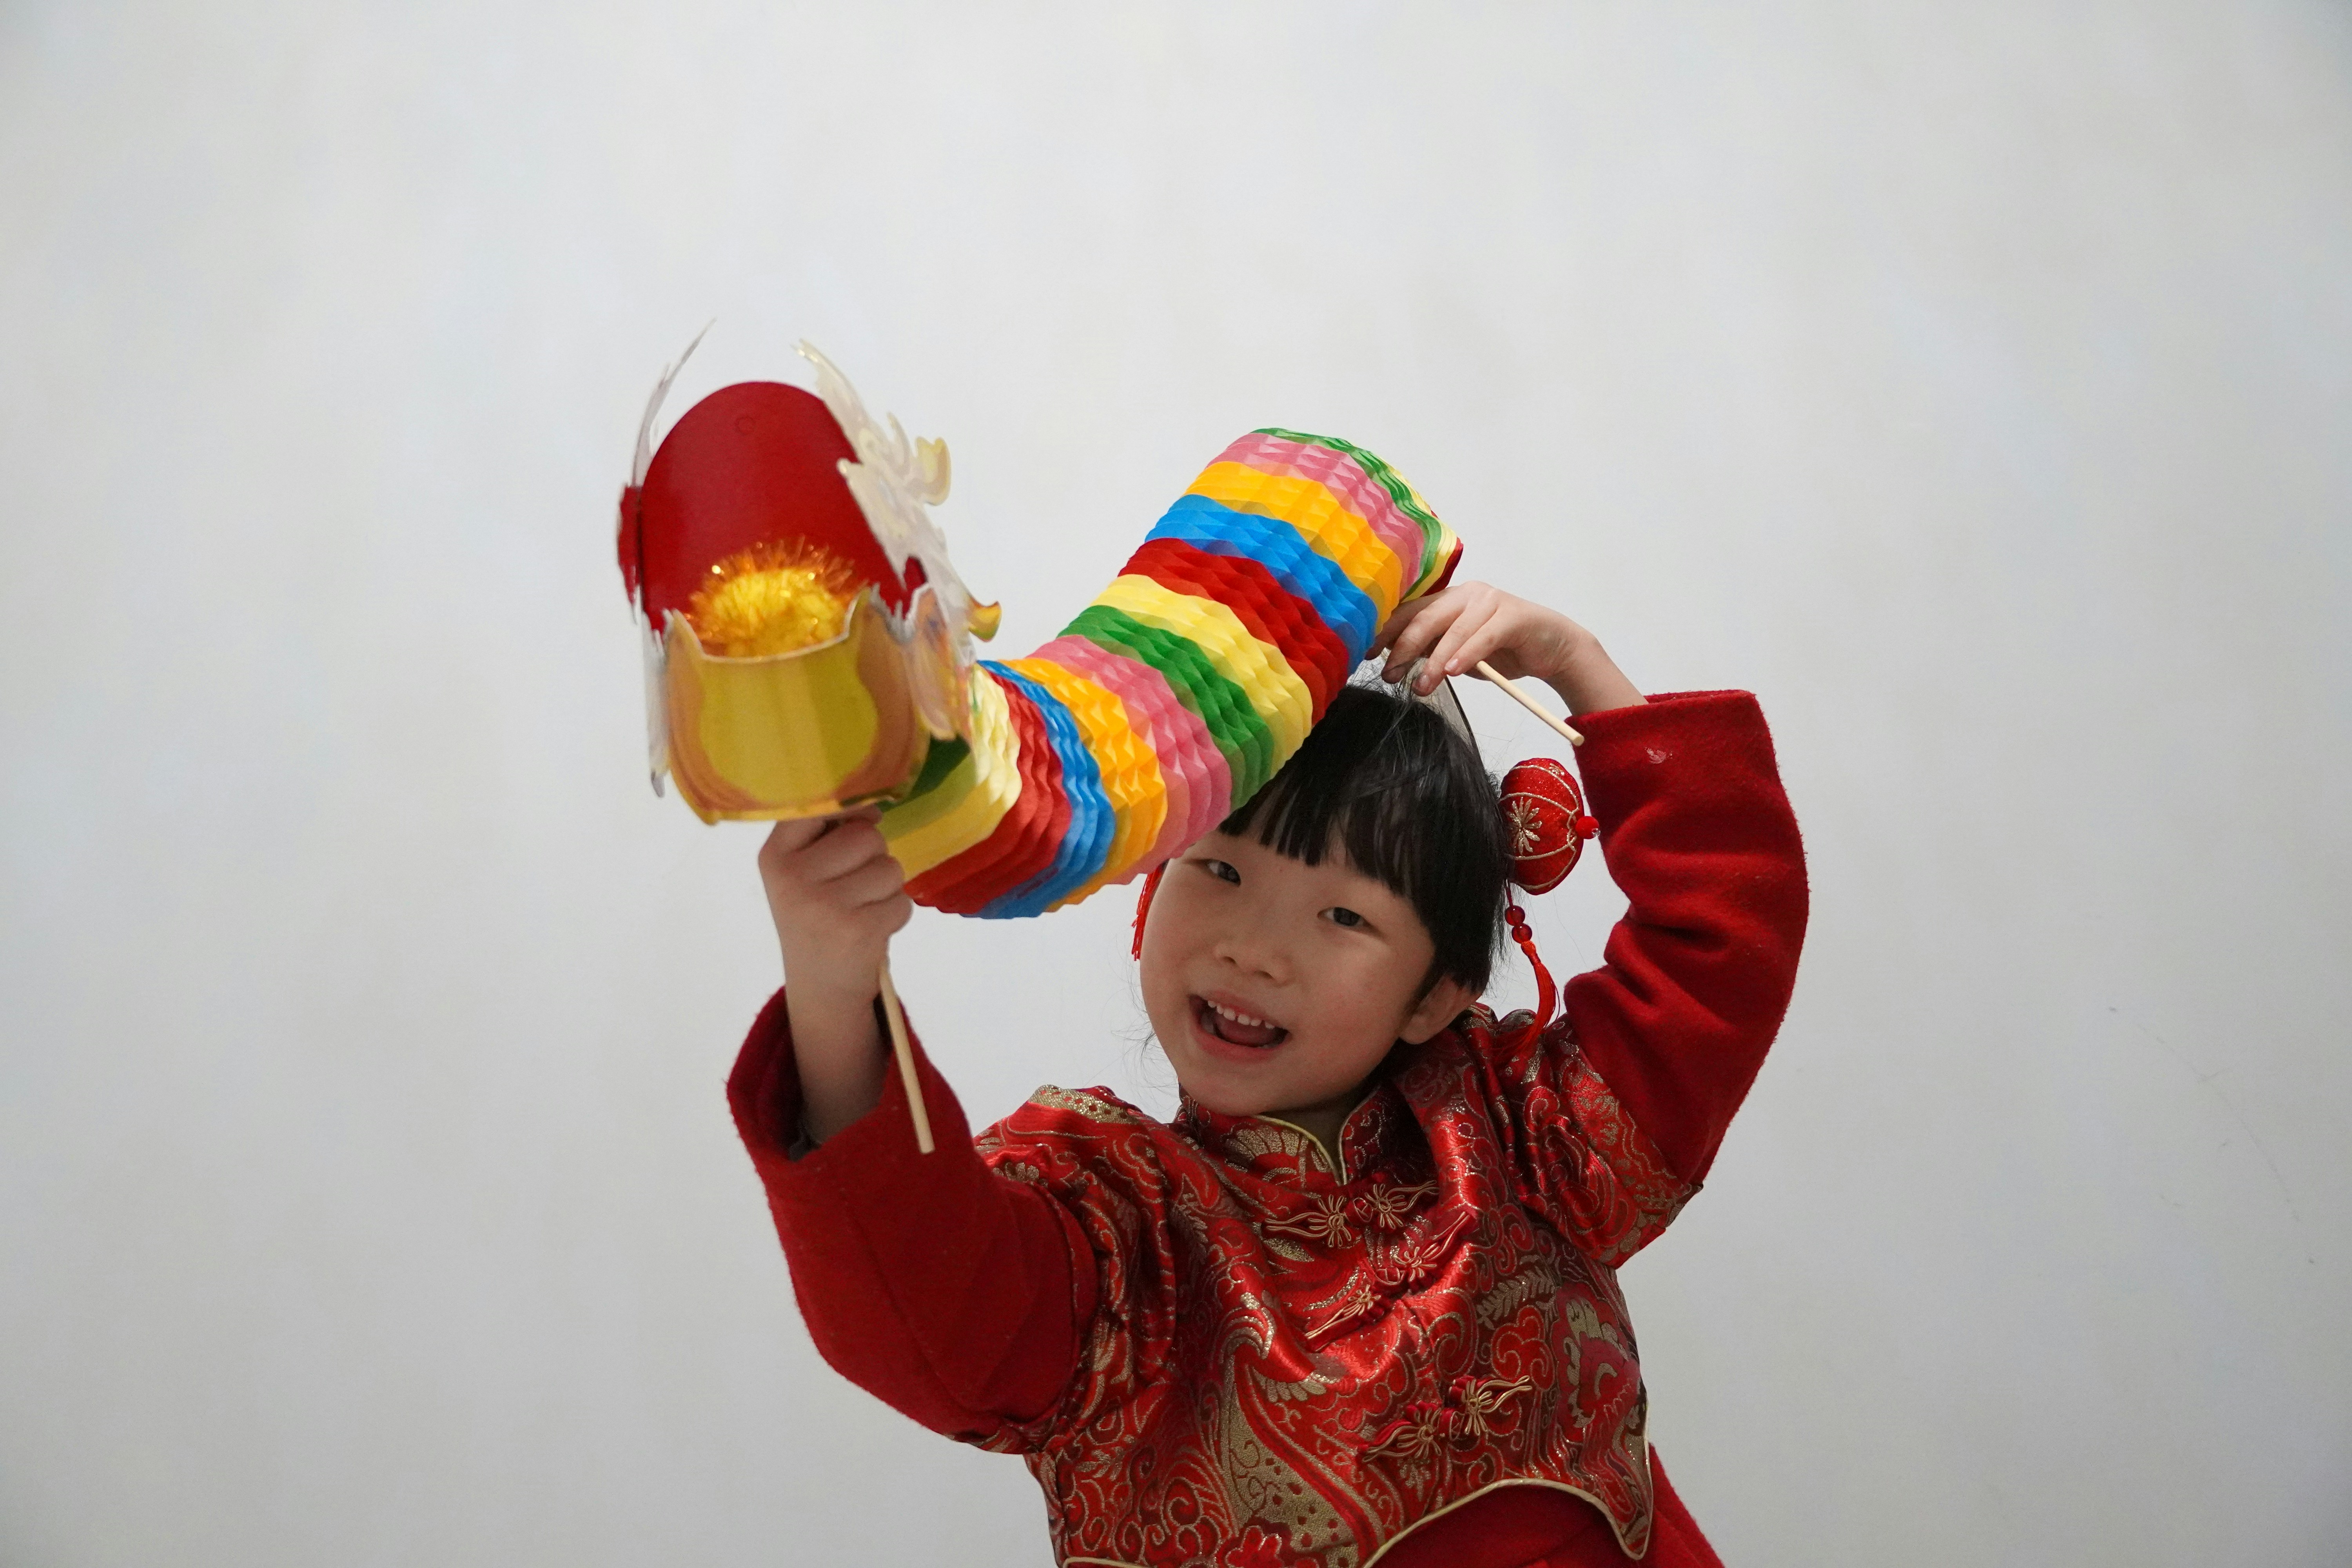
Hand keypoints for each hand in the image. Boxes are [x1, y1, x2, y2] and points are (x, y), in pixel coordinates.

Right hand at [757, 808, 913, 1141]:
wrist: (820, 984)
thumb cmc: (819, 914)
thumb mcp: (805, 870)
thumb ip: (829, 832)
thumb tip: (873, 805)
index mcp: (775, 855)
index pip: (819, 805)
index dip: (851, 808)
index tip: (857, 820)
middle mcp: (793, 877)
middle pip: (867, 835)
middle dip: (873, 858)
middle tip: (853, 886)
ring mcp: (824, 905)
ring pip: (889, 867)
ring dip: (887, 888)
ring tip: (861, 909)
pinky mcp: (857, 930)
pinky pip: (902, 901)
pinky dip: (895, 914)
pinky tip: (871, 929)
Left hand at [1374, 581, 1642, 715]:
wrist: (1553, 649)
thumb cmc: (1503, 651)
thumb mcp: (1459, 652)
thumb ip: (1433, 649)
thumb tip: (1395, 659)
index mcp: (1449, 599)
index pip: (1409, 612)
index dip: (1386, 632)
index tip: (1366, 654)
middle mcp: (1467, 594)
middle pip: (1425, 618)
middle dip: (1403, 648)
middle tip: (1390, 675)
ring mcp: (1490, 601)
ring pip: (1452, 630)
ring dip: (1433, 662)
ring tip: (1422, 687)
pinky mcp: (1512, 615)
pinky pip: (1483, 636)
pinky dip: (1465, 654)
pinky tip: (1451, 672)